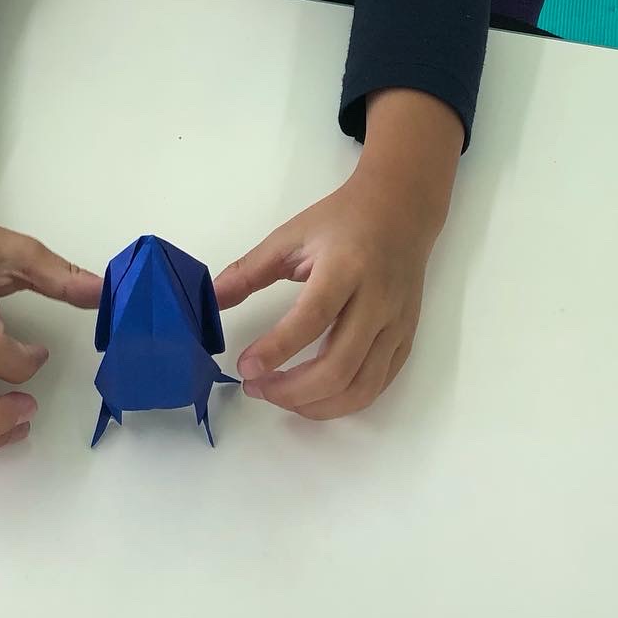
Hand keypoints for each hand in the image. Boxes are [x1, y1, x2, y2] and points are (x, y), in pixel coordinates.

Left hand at [214, 169, 443, 419]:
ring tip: (280, 397)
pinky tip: (314, 396)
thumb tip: (210, 301)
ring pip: (361, 387)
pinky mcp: (406, 338)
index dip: (276, 349)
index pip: (312, 317)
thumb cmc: (342, 220)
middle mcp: (377, 300)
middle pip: (339, 365)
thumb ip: (249, 270)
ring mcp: (397, 324)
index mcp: (346, 267)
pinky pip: (378, 386)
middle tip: (256, 388)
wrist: (402, 210)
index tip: (244, 367)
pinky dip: (344, 402)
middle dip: (291, 391)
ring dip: (316, 406)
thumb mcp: (291, 235)